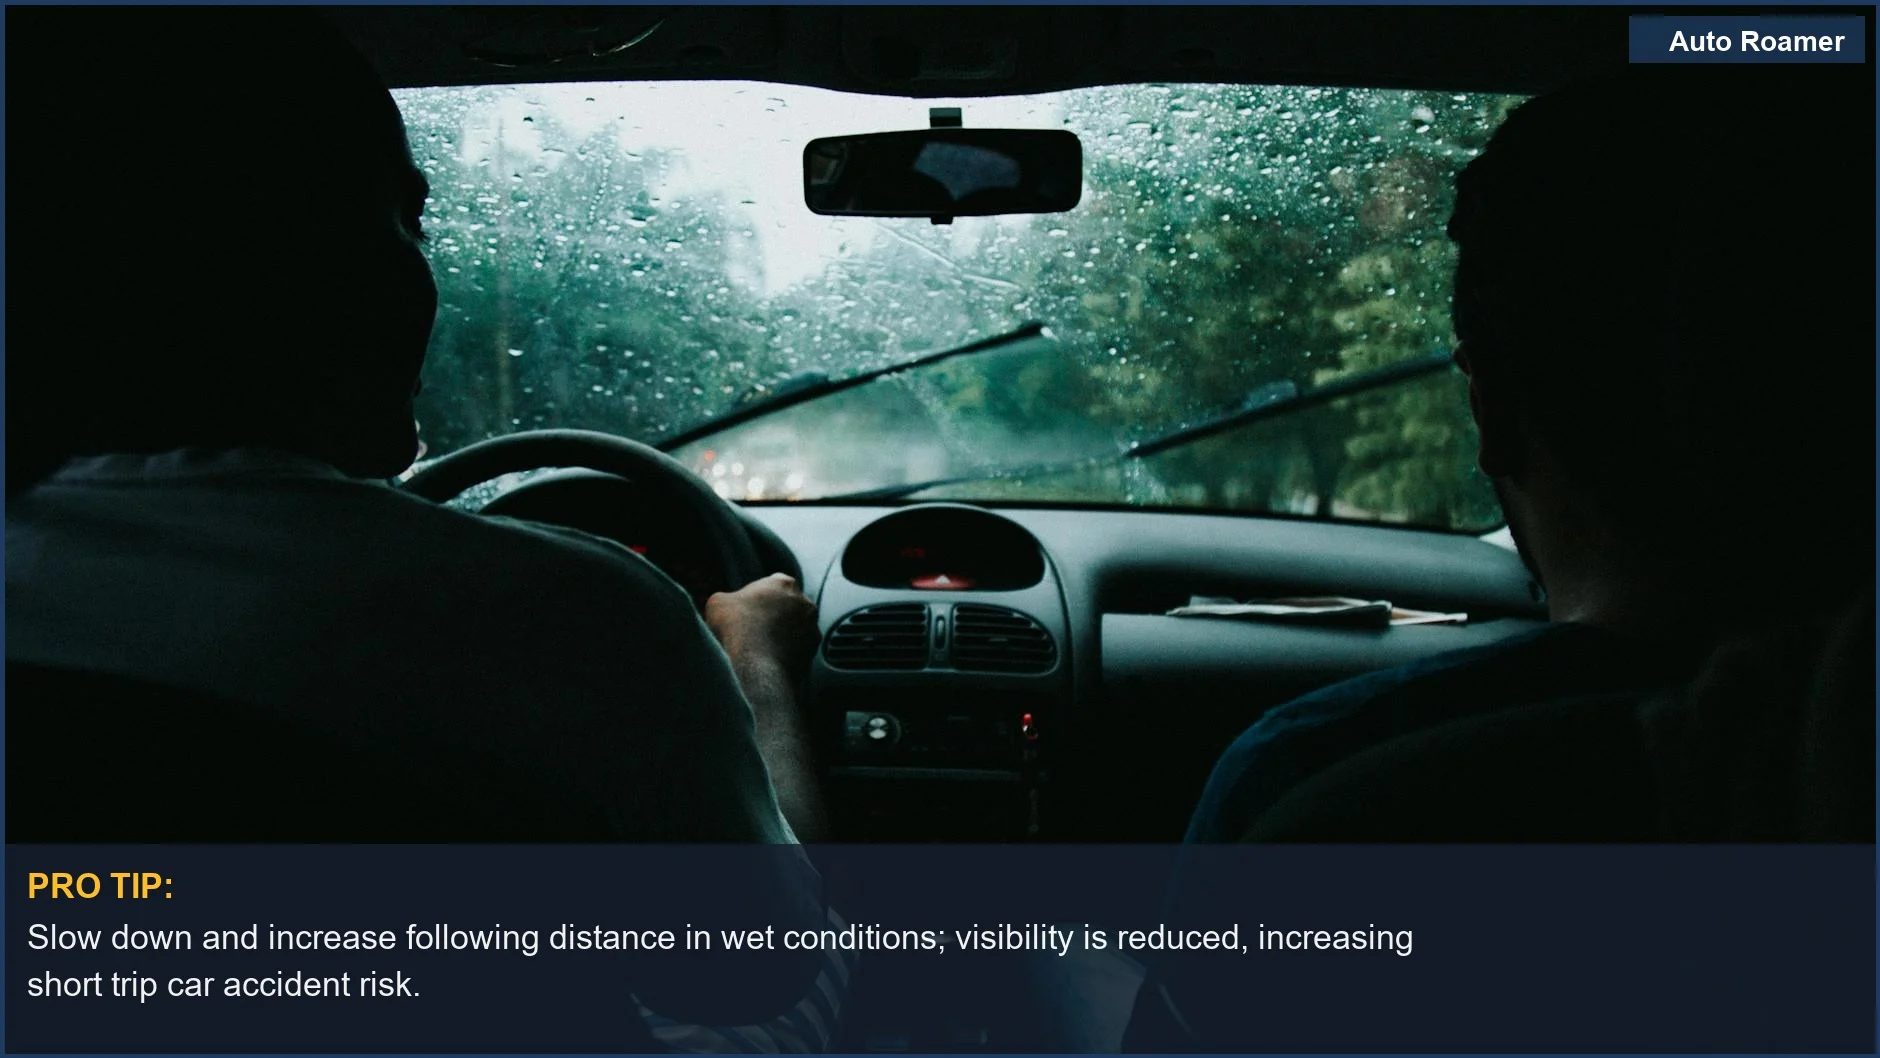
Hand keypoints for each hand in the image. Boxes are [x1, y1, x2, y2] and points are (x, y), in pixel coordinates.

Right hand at [703, 573, 819, 678]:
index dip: (755, 597)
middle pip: (786, 606)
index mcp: (784, 583)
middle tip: (752, 629)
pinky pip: (798, 649)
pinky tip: (770, 660)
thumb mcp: (717, 603)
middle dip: (772, 615)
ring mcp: (813, 627)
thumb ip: (727, 598)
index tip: (743, 610)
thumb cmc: (737, 627)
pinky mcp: (813, 652)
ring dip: (782, 634)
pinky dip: (787, 653)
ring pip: (795, 628)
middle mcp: (805, 602)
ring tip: (760, 648)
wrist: (757, 665)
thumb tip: (728, 606)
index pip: (771, 584)